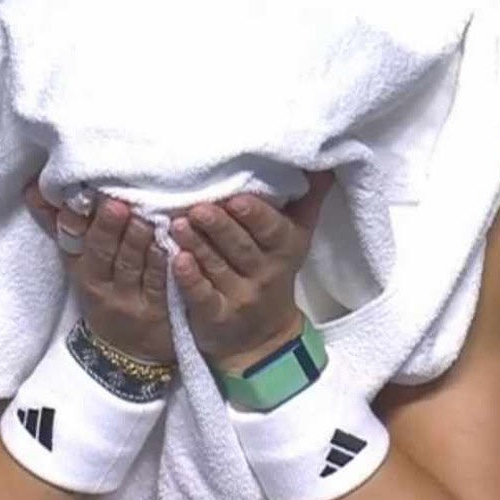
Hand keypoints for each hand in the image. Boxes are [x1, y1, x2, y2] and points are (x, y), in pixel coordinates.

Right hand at [23, 178, 174, 364]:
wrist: (125, 355)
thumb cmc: (103, 294)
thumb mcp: (79, 264)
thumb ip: (61, 224)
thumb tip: (32, 188)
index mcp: (80, 268)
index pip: (71, 242)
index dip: (73, 221)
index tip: (79, 198)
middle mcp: (100, 284)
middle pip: (101, 253)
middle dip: (107, 228)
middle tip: (116, 205)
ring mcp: (127, 299)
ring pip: (130, 266)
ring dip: (136, 241)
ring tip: (144, 218)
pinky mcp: (156, 310)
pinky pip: (157, 284)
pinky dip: (161, 263)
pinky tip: (169, 246)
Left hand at [168, 170, 335, 373]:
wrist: (263, 337)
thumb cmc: (275, 270)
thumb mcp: (297, 236)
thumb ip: (307, 198)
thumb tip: (324, 161)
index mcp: (285, 248)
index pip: (272, 230)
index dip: (255, 215)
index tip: (236, 199)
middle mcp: (264, 273)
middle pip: (240, 247)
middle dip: (220, 227)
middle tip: (198, 208)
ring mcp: (240, 296)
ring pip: (217, 266)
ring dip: (197, 245)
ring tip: (177, 224)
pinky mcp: (216, 315)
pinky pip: (203, 296)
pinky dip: (190, 279)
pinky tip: (176, 261)